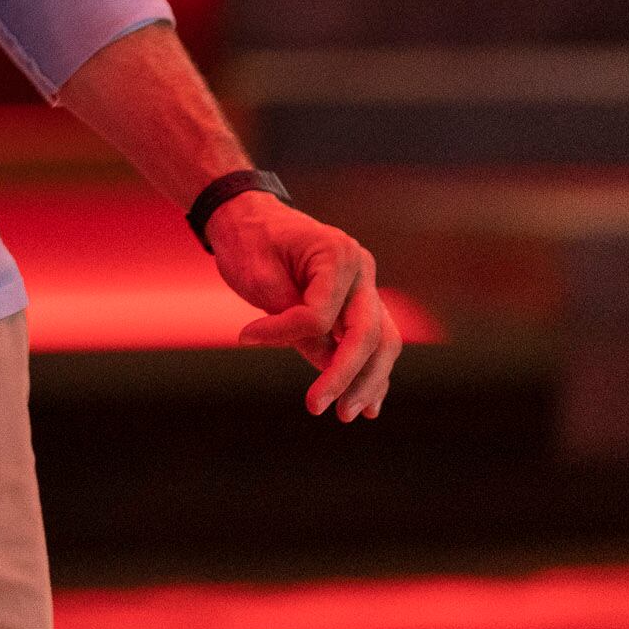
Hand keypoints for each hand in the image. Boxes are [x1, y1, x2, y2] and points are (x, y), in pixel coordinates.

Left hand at [207, 193, 400, 420]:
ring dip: (367, 382)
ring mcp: (365, 285)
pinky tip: (370, 404)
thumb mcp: (259, 277)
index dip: (284, 332)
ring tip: (347, 414)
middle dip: (346, 376)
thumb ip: (292, 319)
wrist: (248, 215)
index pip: (321, 313)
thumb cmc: (249, 240)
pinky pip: (374, 340)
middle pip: (369, 333)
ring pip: (381, 342)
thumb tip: (325, 363)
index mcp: (337, 254)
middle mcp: (362, 269)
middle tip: (319, 408)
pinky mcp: (358, 301)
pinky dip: (371, 372)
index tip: (247, 335)